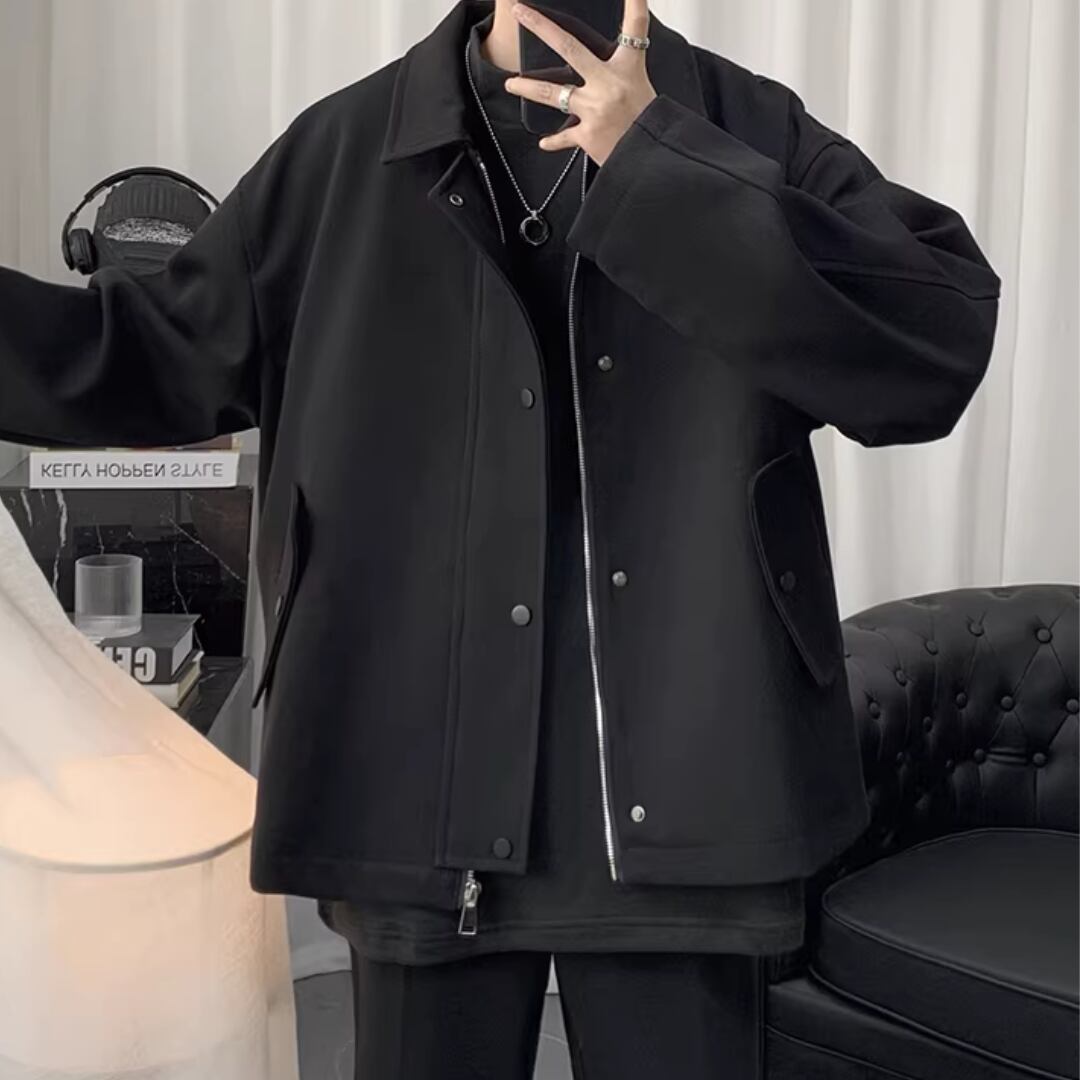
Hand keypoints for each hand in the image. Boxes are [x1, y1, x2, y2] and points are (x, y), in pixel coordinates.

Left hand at [503, 0, 656, 165]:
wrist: (653, 157)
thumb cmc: (649, 123)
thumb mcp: (642, 86)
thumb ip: (624, 67)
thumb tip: (611, 62)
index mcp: (627, 68)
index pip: (634, 26)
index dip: (634, 2)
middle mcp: (607, 84)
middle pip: (569, 47)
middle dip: (542, 27)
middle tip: (522, 14)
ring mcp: (594, 109)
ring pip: (553, 92)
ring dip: (528, 87)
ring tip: (511, 83)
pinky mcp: (587, 135)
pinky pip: (564, 136)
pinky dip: (553, 141)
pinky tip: (543, 142)